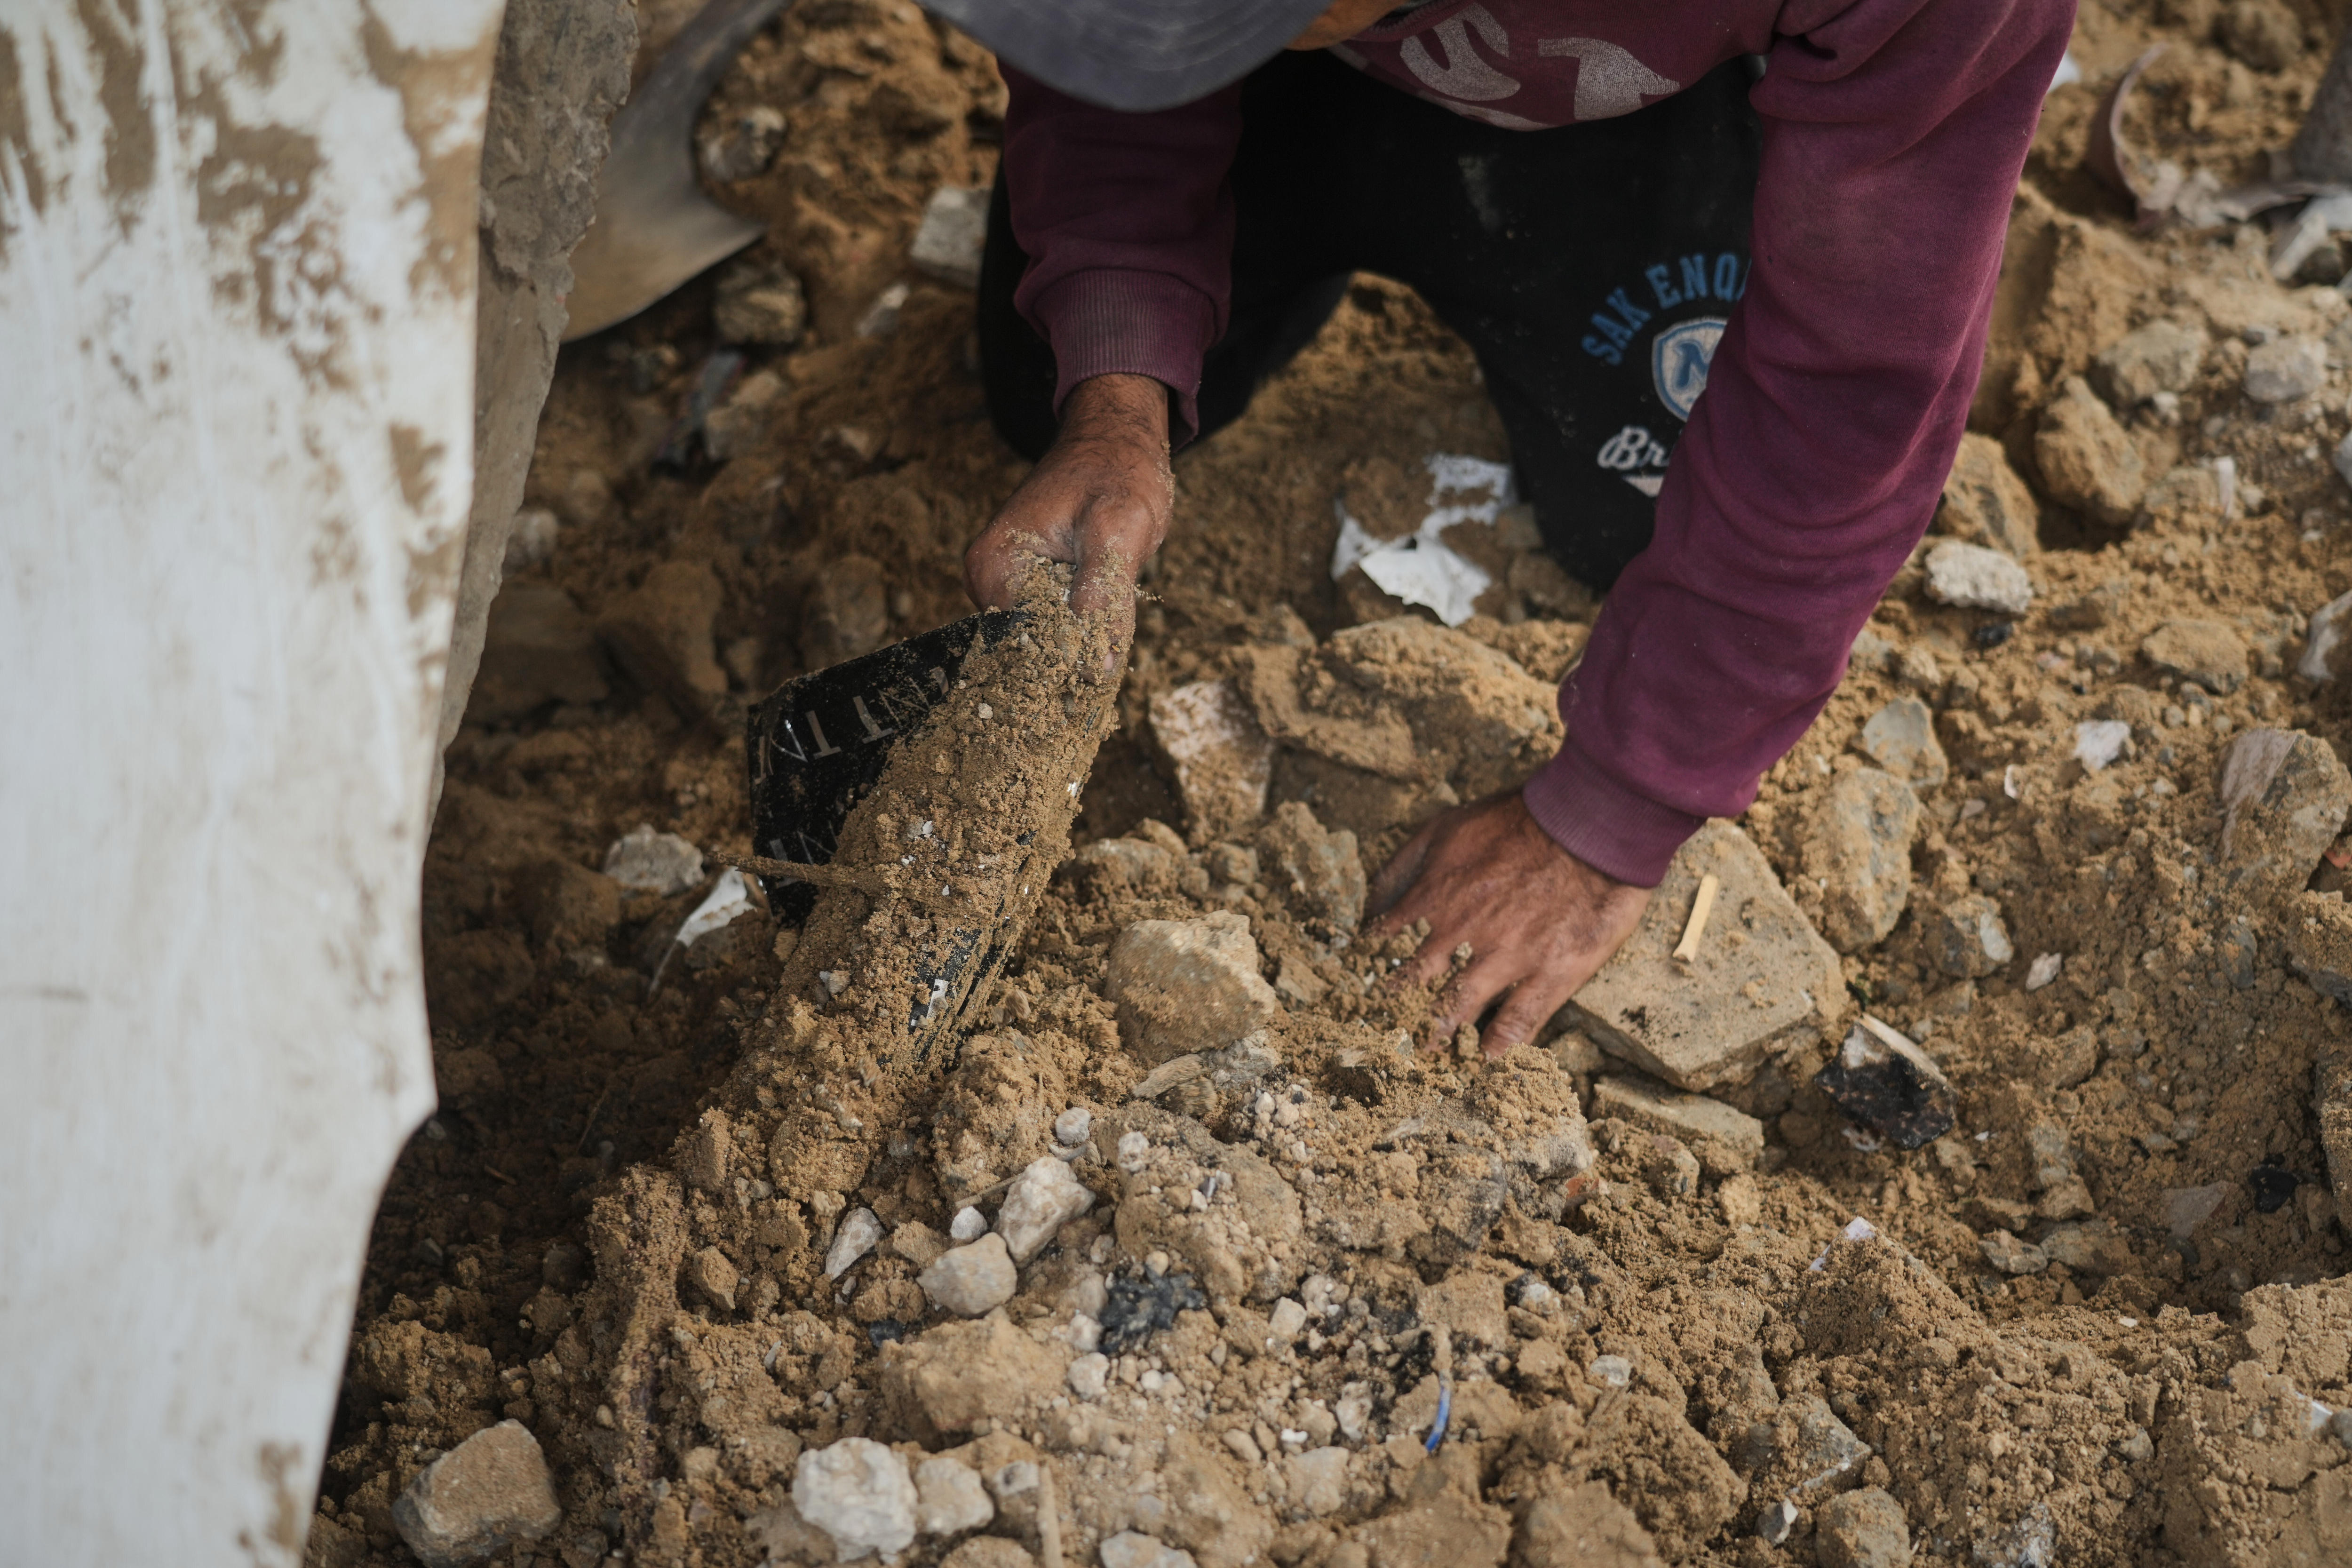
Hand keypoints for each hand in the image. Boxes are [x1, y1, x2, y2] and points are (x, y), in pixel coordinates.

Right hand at [964, 373, 1171, 667]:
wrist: (1115, 440)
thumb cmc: (1116, 472)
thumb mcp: (1116, 531)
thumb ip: (1103, 599)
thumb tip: (1094, 668)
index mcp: (994, 568)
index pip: (1024, 647)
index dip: (1071, 659)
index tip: (1105, 655)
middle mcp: (987, 581)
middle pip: (1033, 648)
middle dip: (1080, 648)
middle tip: (1116, 617)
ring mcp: (1005, 585)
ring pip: (1049, 639)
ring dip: (1086, 636)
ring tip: (1110, 598)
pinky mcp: (1027, 585)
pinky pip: (1055, 622)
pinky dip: (1085, 622)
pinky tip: (1104, 598)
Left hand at [1365, 791, 1652, 1058]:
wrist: (1590, 823)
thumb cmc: (1517, 820)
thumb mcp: (1443, 827)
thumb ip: (1401, 868)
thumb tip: (1369, 908)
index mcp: (1432, 899)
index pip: (1382, 946)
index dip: (1364, 969)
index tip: (1352, 990)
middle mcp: (1462, 935)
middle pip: (1412, 987)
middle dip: (1390, 1015)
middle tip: (1372, 1039)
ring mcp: (1506, 959)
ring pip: (1457, 1011)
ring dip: (1433, 1038)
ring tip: (1416, 1063)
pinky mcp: (1550, 974)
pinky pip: (1517, 1023)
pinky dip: (1498, 1047)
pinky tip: (1482, 1063)